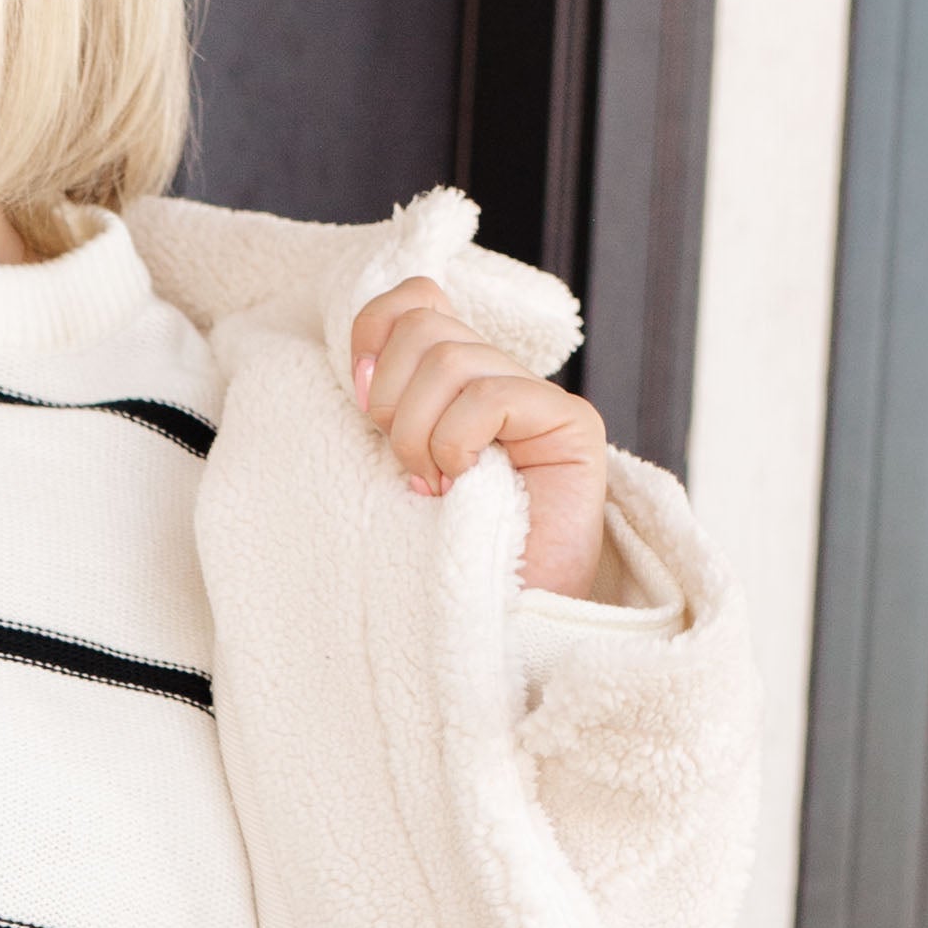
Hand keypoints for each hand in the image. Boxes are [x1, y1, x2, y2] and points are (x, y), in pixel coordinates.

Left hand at [349, 276, 610, 601]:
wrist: (490, 627)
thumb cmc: (432, 561)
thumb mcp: (386, 472)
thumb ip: (380, 409)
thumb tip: (357, 364)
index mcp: (453, 383)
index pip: (415, 299)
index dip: (374, 332)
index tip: (360, 402)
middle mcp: (498, 379)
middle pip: (423, 324)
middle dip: (390, 399)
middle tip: (406, 465)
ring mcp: (539, 399)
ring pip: (448, 359)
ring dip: (418, 434)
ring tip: (434, 487)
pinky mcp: (570, 424)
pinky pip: (487, 397)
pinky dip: (457, 444)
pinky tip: (464, 487)